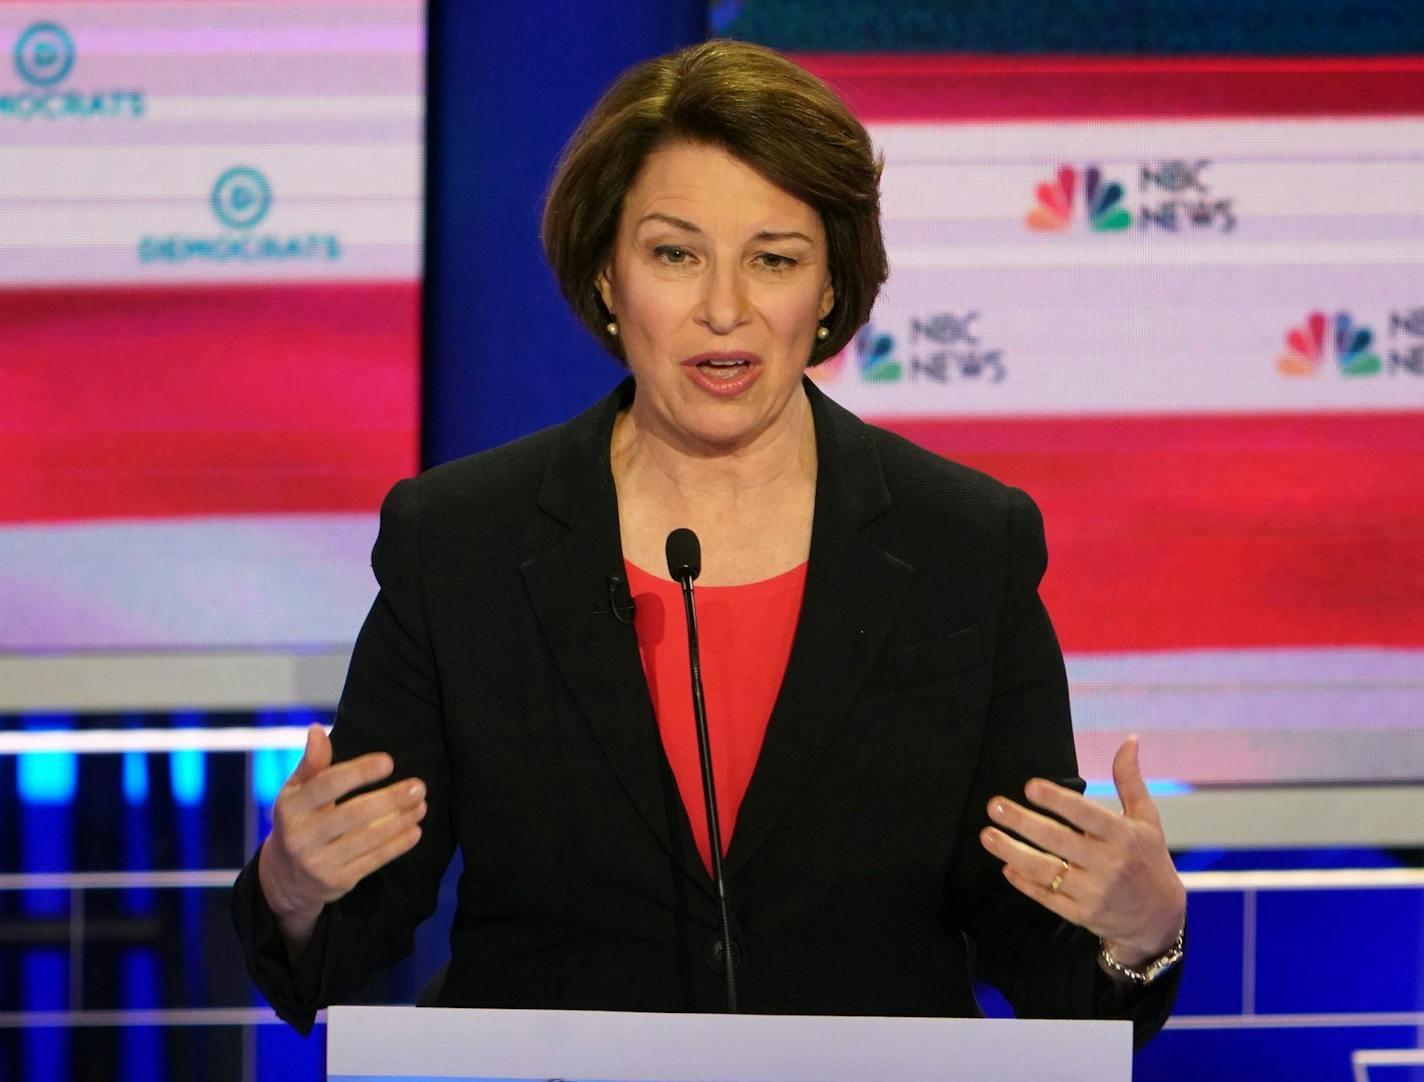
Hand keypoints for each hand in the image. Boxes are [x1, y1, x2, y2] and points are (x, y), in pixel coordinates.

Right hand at [257, 724, 426, 954]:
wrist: (285, 877)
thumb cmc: (298, 821)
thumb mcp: (296, 792)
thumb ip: (311, 763)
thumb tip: (316, 730)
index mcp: (291, 807)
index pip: (328, 785)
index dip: (359, 772)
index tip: (389, 762)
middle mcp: (302, 836)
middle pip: (353, 814)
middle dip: (390, 799)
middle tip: (419, 786)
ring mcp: (318, 862)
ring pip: (368, 838)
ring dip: (400, 820)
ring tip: (421, 805)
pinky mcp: (336, 882)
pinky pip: (373, 861)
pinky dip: (397, 845)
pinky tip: (415, 830)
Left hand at [978, 735, 1184, 966]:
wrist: (1160, 918)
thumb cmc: (1149, 859)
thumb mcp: (1146, 819)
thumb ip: (1130, 780)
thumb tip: (1129, 740)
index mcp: (1123, 836)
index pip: (1086, 815)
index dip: (1057, 800)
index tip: (1029, 786)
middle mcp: (1109, 864)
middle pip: (1058, 840)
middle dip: (1022, 822)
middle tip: (994, 806)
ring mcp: (1095, 892)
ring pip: (1047, 871)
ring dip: (1012, 852)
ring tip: (987, 835)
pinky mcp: (1082, 915)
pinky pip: (1048, 898)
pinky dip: (1025, 883)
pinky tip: (1006, 867)